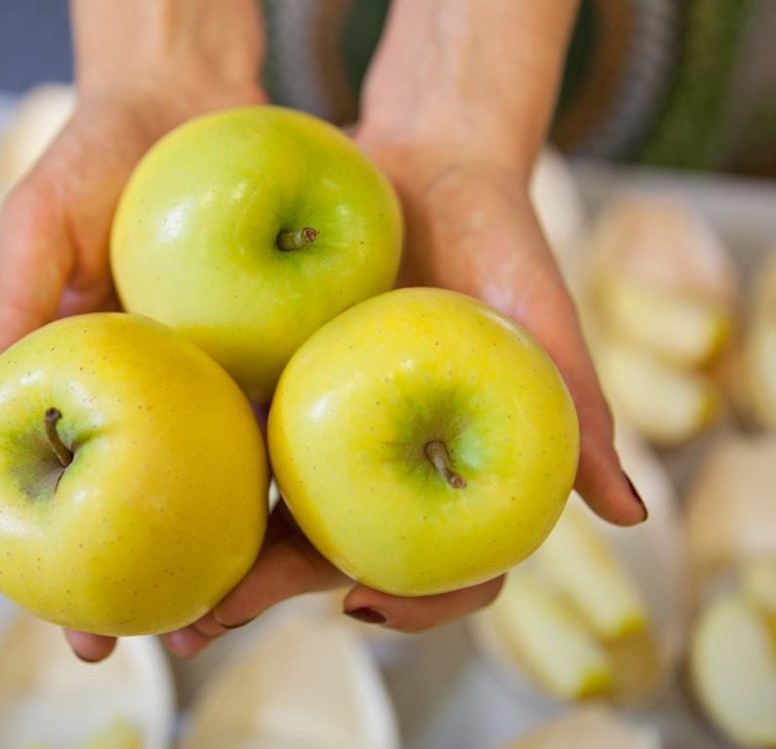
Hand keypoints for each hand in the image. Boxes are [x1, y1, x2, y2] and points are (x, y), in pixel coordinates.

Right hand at [0, 83, 262, 661]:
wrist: (193, 104)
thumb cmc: (98, 155)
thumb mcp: (40, 223)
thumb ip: (13, 306)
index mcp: (65, 371)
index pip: (20, 468)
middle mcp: (130, 393)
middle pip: (106, 504)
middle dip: (97, 583)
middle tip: (96, 646)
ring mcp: (196, 387)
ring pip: (187, 495)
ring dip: (183, 567)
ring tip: (186, 627)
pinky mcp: (259, 365)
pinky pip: (259, 436)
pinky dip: (258, 494)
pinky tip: (264, 546)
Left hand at [160, 132, 645, 659]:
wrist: (425, 157)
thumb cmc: (499, 235)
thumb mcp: (542, 315)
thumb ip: (581, 410)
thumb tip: (631, 517)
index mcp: (450, 470)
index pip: (444, 568)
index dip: (410, 606)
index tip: (361, 609)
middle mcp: (383, 464)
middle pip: (332, 555)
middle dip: (272, 594)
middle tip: (210, 619)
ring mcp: (324, 429)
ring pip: (270, 513)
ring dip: (217, 557)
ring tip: (155, 593)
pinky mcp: (272, 382)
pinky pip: (232, 432)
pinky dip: (192, 465)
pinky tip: (144, 479)